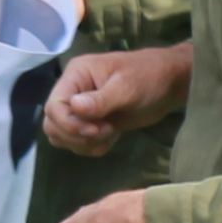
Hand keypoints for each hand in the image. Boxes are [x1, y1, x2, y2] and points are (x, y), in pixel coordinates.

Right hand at [42, 44, 189, 156]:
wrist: (168, 85)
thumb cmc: (149, 77)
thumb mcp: (126, 87)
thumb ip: (100, 100)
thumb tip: (75, 107)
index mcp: (76, 75)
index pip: (54, 106)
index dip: (69, 123)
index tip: (95, 129)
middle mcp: (73, 91)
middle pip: (53, 123)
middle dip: (76, 135)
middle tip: (105, 131)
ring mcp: (82, 108)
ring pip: (62, 135)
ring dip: (83, 143)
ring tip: (110, 133)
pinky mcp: (92, 123)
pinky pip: (79, 143)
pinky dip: (92, 147)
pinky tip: (112, 138)